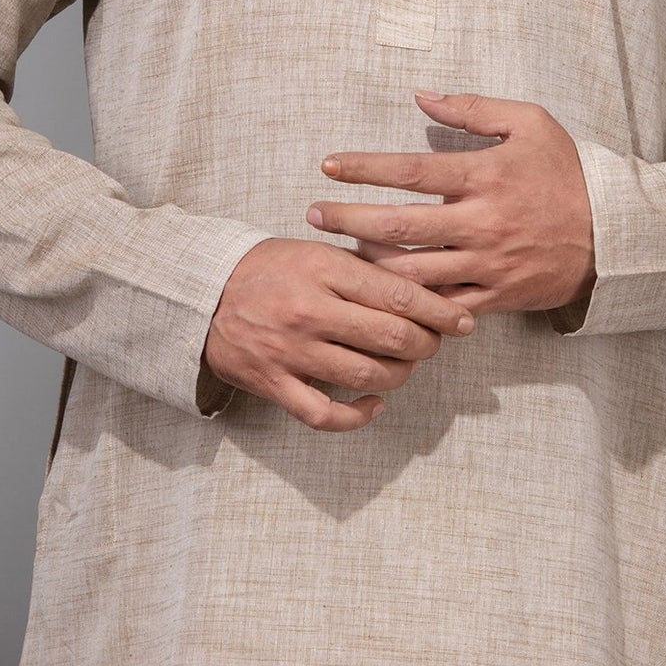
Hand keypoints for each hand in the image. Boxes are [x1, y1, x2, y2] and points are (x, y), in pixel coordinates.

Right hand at [203, 237, 476, 431]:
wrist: (203, 292)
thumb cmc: (272, 268)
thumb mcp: (318, 250)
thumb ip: (366, 265)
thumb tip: (427, 279)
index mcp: (324, 269)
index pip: (398, 294)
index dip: (439, 312)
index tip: (463, 321)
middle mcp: (309, 310)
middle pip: (390, 337)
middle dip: (425, 345)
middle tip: (434, 344)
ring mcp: (290, 350)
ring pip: (366, 376)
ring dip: (399, 376)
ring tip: (406, 367)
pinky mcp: (273, 384)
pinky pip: (324, 414)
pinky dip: (358, 416)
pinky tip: (375, 404)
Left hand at [307, 91, 596, 317]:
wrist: (614, 233)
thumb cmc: (566, 171)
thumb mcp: (530, 122)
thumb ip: (474, 109)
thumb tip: (422, 96)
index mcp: (484, 177)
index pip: (410, 171)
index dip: (364, 168)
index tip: (328, 166)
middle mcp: (481, 222)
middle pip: (398, 225)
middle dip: (348, 219)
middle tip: (312, 214)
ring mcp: (487, 263)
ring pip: (413, 272)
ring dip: (369, 263)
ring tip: (338, 252)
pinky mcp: (495, 296)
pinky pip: (442, 307)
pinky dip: (408, 303)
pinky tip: (380, 294)